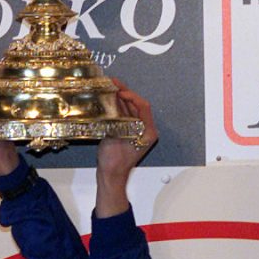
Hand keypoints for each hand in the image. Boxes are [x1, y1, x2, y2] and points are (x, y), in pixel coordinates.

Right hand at [96, 82, 156, 217]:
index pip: (143, 107)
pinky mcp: (128, 131)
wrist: (111, 175)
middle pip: (137, 105)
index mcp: (148, 131)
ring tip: (111, 86)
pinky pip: (124, 114)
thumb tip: (116, 102)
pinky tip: (109, 98)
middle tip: (114, 82)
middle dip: (125, 92)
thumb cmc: (115, 162)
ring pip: (130, 108)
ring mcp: (136, 130)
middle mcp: (145, 129)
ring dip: (121, 97)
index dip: (132, 96)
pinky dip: (118, 106)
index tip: (120, 92)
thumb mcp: (116, 138)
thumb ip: (118, 119)